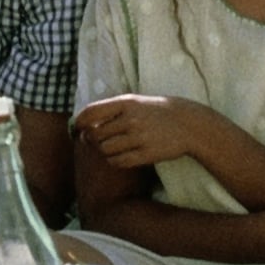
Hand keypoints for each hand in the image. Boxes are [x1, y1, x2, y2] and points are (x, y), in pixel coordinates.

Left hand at [73, 94, 203, 168]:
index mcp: (126, 103)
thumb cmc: (156, 112)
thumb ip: (111, 109)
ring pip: (105, 150)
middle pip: (95, 135)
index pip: (91, 113)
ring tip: (110, 148)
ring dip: (103, 151)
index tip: (77, 129)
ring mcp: (139, 137)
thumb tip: (83, 123)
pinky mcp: (147, 154)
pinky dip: (114, 161)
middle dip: (91, 140)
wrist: (188, 124)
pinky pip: (119, 161)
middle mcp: (131, 119)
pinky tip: (119, 156)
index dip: (79, 123)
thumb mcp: (135, 102)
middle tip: (94, 141)